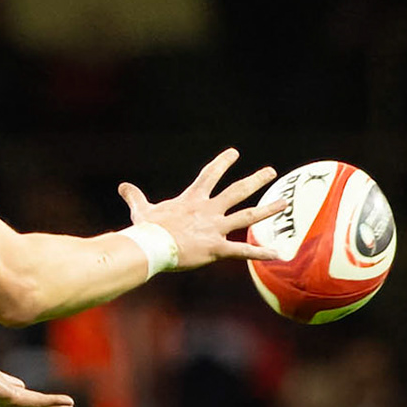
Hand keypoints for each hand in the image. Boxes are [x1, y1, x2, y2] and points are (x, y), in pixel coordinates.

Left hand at [0, 304, 74, 406]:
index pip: (5, 382)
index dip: (15, 384)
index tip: (23, 385)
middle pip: (23, 397)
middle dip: (40, 401)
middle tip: (57, 403)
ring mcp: (4, 396)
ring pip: (34, 403)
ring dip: (52, 405)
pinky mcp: (10, 398)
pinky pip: (35, 402)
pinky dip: (51, 403)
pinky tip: (66, 405)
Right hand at [118, 149, 283, 268]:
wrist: (151, 247)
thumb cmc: (146, 230)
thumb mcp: (141, 210)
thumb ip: (135, 197)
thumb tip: (122, 186)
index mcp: (192, 200)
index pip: (210, 175)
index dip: (222, 162)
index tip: (234, 153)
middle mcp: (209, 211)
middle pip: (237, 191)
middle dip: (255, 180)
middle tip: (270, 171)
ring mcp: (215, 229)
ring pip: (247, 216)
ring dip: (267, 209)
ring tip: (284, 203)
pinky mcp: (216, 248)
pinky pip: (242, 251)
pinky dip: (260, 252)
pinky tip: (277, 253)